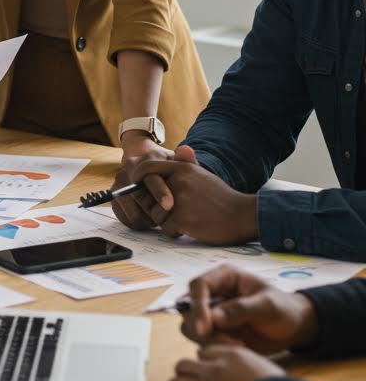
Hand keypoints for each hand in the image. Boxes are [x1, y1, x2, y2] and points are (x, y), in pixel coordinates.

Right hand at [112, 135, 177, 228]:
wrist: (140, 157)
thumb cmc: (163, 163)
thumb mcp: (175, 160)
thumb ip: (184, 160)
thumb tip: (186, 150)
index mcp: (143, 161)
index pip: (150, 177)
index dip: (160, 192)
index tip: (169, 205)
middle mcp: (127, 171)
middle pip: (139, 198)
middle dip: (155, 212)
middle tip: (169, 218)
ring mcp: (118, 185)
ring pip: (133, 212)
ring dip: (149, 220)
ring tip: (161, 219)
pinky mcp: (113, 198)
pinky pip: (125, 218)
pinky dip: (139, 223)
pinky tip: (149, 220)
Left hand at [120, 150, 258, 243]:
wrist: (243, 215)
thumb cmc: (222, 197)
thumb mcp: (203, 175)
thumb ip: (188, 163)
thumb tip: (181, 148)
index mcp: (181, 168)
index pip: (147, 168)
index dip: (138, 178)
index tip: (136, 186)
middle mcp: (177, 181)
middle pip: (148, 196)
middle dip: (156, 208)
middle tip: (173, 212)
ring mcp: (179, 200)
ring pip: (156, 215)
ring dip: (167, 222)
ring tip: (187, 220)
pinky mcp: (183, 218)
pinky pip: (166, 229)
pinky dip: (176, 232)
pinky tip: (190, 228)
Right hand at [181, 265, 318, 352]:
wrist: (293, 328)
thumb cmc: (284, 309)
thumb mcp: (268, 306)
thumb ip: (242, 309)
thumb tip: (214, 318)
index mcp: (224, 277)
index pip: (198, 285)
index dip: (197, 306)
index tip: (205, 328)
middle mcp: (213, 292)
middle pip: (188, 307)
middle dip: (201, 326)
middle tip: (226, 341)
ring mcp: (211, 312)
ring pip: (191, 325)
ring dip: (208, 339)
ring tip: (236, 344)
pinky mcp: (214, 329)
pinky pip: (202, 339)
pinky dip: (215, 346)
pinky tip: (238, 347)